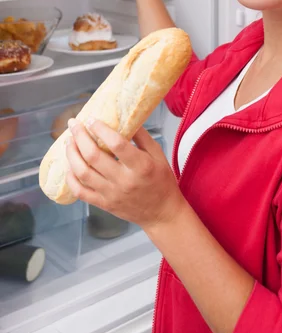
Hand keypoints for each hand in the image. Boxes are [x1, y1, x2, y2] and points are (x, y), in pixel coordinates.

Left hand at [65, 118, 185, 230]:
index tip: (92, 119)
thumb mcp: (158, 154)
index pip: (116, 144)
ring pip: (83, 173)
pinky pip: (80, 192)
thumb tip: (124, 118)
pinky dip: (71, 178)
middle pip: (94, 157)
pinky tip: (69, 166)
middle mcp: (124, 181)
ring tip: (69, 141)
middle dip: (80, 137)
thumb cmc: (162, 181)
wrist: (162, 213)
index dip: (101, 129)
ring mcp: (111, 194)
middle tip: (73, 124)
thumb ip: (142, 136)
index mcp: (141, 166)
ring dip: (72, 154)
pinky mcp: (104, 204)